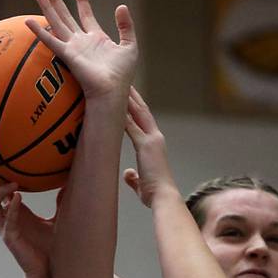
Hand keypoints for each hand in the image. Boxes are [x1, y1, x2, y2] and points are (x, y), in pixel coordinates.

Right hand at [0, 171, 56, 277]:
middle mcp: (6, 220)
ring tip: (12, 182)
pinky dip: (12, 207)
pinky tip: (18, 196)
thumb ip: (59, 204)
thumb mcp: (56, 221)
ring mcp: (5, 228)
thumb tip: (68, 186)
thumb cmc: (50, 248)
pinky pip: (8, 219)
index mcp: (14, 215)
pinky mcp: (11, 237)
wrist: (48, 270)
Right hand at [26, 0, 136, 99]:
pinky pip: (50, 40)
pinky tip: (28, 21)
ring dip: (48, 9)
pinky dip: (39, 31)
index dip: (82, 3)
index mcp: (98, 39)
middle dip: (58, 2)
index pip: (87, 16)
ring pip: (57, 23)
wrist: (112, 91)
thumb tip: (122, 6)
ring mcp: (74, 48)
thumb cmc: (122, 74)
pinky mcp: (67, 55)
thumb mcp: (129, 46)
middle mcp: (83, 42)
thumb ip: (126, 26)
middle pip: (67, 17)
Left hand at [123, 86, 177, 206]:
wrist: (164, 197)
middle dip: (133, 96)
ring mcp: (152, 140)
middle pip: (143, 111)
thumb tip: (127, 174)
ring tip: (117, 83)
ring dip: (127, 98)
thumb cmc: (155, 194)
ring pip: (137, 113)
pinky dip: (121, 113)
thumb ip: (134, 177)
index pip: (145, 121)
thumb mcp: (142, 183)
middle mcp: (156, 138)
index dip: (137, 108)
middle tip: (124, 81)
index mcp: (155, 146)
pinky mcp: (145, 145)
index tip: (129, 96)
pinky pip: (130, 125)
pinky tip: (112, 102)